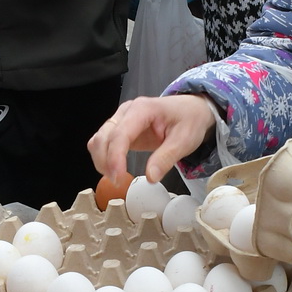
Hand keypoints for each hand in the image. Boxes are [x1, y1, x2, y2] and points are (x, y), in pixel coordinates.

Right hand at [90, 93, 215, 183]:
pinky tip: (115, 170)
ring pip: (98, 140)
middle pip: (103, 137)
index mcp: (143, 109)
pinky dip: (104, 158)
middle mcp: (127, 111)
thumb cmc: (189, 120)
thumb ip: (166, 158)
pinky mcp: (120, 129)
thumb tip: (150, 177)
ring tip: (116, 178)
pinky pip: (103, 143)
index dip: (115, 158)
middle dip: (105, 162)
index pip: (120, 134)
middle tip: (118, 183)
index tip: (118, 178)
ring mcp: (121, 119)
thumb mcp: (185, 140)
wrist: (192, 110)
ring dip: (101, 161)